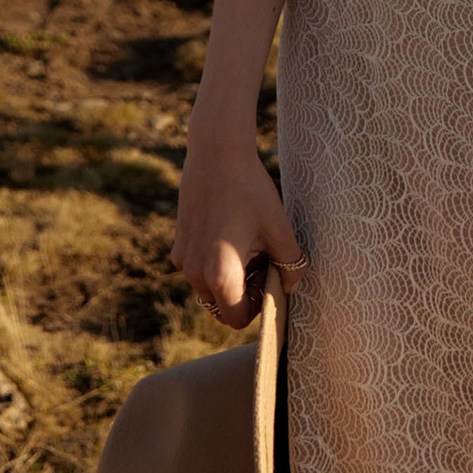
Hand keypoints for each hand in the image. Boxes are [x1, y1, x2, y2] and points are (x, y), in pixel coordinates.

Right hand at [173, 110, 305, 326]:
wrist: (216, 154)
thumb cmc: (250, 190)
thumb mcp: (279, 228)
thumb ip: (291, 264)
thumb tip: (293, 286)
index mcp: (220, 274)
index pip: (237, 319)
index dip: (259, 307)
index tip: (271, 278)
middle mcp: (195, 273)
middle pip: (224, 306)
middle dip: (245, 293)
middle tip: (264, 260)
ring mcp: (184, 260)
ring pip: (211, 288)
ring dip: (231, 278)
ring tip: (250, 245)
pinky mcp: (179, 245)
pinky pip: (200, 269)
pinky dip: (216, 264)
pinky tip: (233, 233)